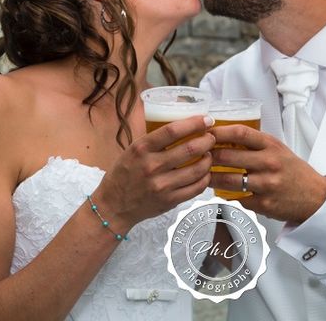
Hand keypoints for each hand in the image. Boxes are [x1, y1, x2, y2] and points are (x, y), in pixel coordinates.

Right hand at [98, 115, 214, 228]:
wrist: (114, 206)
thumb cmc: (124, 173)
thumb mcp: (133, 150)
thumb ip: (155, 140)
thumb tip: (185, 126)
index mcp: (142, 148)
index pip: (173, 130)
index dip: (194, 123)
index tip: (206, 119)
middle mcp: (152, 166)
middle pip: (190, 149)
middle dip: (207, 140)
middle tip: (211, 138)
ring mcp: (162, 185)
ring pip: (197, 169)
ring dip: (208, 159)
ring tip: (209, 154)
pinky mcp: (170, 201)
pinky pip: (196, 188)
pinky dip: (205, 178)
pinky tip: (205, 173)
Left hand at [209, 125, 325, 223]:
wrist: (315, 197)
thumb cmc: (292, 170)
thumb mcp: (278, 149)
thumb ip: (254, 143)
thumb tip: (222, 136)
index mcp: (271, 145)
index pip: (240, 133)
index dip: (219, 132)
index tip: (205, 133)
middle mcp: (269, 163)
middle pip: (228, 156)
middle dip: (208, 156)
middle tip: (198, 156)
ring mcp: (266, 185)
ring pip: (228, 181)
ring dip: (211, 178)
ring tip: (203, 175)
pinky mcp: (264, 204)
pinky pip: (237, 199)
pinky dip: (226, 196)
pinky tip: (220, 192)